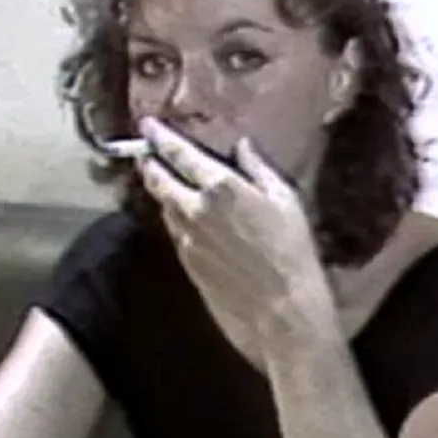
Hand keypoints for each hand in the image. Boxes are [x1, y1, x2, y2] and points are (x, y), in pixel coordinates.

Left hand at [135, 117, 335, 371]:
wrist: (281, 312)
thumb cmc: (293, 252)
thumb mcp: (286, 201)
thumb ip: (259, 170)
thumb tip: (242, 146)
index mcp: (221, 188)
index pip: (180, 155)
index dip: (161, 137)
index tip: (148, 125)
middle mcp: (194, 210)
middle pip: (159, 180)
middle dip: (149, 163)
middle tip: (145, 153)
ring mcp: (186, 239)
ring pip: (165, 207)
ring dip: (162, 192)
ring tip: (164, 181)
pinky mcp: (186, 264)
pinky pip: (175, 232)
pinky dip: (175, 218)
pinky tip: (186, 218)